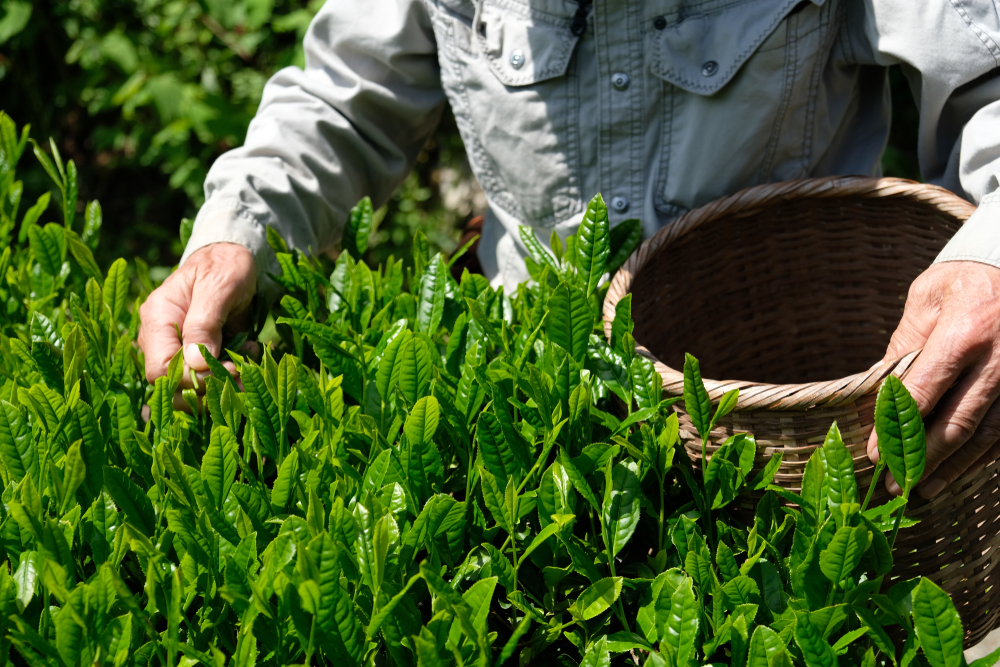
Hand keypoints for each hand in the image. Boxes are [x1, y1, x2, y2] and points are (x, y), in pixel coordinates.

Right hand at [137, 243, 255, 399]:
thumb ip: (205, 322)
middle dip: (210, 386)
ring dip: (224, 383)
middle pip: (173, 385)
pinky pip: (208, 377)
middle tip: (241, 370)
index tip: (227, 369)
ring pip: (191, 386)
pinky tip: (247, 353)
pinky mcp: (196, 353)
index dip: (192, 380)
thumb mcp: (219, 286)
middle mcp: (160, 338)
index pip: (160, 370)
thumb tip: (195, 363)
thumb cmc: (224, 265)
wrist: (232, 258)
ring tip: (248, 361)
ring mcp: (176, 347)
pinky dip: (230, 374)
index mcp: (157, 318)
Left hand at [868, 261, 999, 497]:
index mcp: (965, 334)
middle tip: (895, 485)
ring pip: (987, 435)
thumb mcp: (926, 299)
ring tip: (923, 489)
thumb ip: (904, 345)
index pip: (924, 392)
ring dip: (953, 467)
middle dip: (923, 459)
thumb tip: (880, 395)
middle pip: (958, 423)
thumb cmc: (964, 281)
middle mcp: (999, 361)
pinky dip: (981, 456)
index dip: (897, 429)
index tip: (876, 455)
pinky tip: (959, 471)